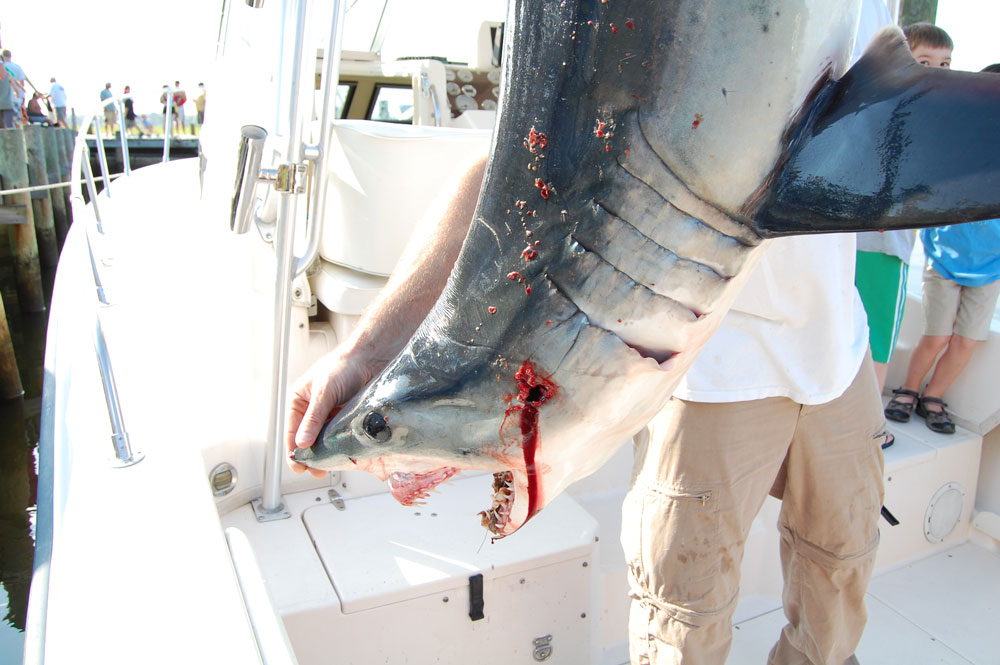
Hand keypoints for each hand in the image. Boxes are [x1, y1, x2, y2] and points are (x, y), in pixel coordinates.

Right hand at [285, 349, 366, 477]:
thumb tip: (302, 442)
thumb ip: (314, 418)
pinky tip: (344, 453)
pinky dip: (340, 445)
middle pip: (307, 440)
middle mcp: (312, 410)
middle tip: (317, 471)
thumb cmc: (344, 366)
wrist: (371, 358)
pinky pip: (339, 436)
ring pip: (324, 440)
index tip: (299, 467)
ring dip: (327, 452)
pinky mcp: (345, 418)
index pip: (292, 432)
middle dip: (311, 456)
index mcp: (299, 402)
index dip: (294, 452)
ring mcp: (329, 415)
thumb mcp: (325, 392)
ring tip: (332, 464)